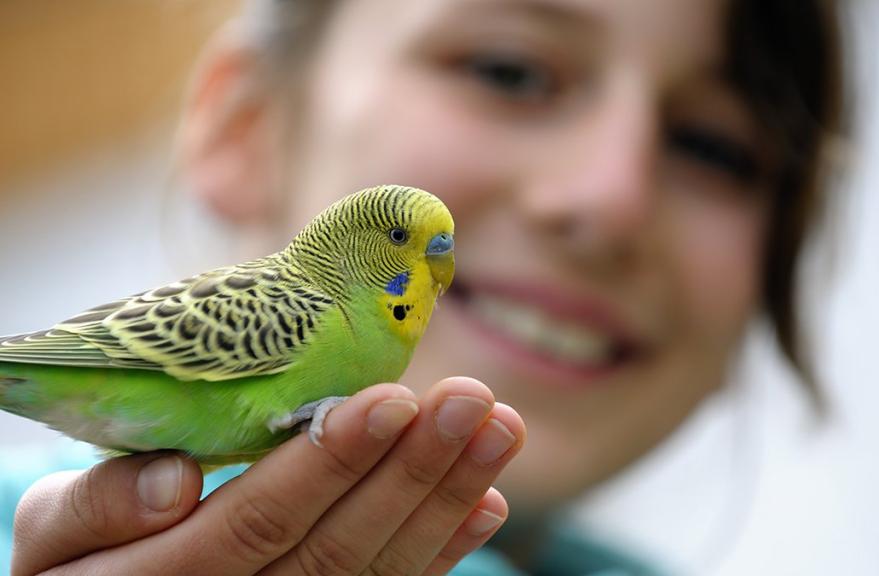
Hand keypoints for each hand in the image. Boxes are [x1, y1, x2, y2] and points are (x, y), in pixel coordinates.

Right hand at [12, 377, 524, 574]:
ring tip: (501, 430)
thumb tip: (174, 480)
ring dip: (445, 500)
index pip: (259, 520)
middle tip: (474, 401)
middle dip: (411, 471)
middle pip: (337, 548)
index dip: (328, 462)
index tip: (393, 399)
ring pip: (376, 573)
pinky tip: (487, 501)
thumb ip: (99, 504)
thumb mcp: (58, 533)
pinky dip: (442, 551)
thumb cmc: (80, 561)